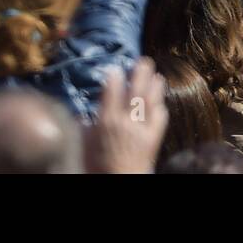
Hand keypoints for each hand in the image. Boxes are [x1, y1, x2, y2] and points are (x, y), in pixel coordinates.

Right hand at [83, 58, 168, 173]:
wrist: (119, 182)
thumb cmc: (97, 165)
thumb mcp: (84, 143)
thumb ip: (84, 126)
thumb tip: (82, 115)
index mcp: (106, 120)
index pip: (112, 91)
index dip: (114, 77)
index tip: (116, 68)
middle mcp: (125, 121)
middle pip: (135, 91)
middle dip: (140, 74)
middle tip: (145, 61)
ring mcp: (141, 130)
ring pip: (150, 102)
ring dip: (155, 87)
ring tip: (158, 76)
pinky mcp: (153, 140)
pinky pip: (160, 120)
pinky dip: (161, 109)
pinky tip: (161, 103)